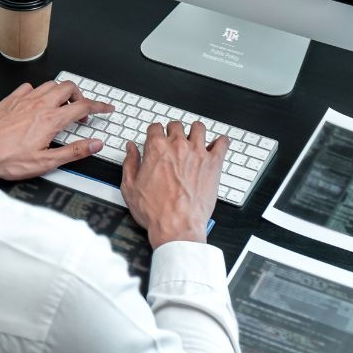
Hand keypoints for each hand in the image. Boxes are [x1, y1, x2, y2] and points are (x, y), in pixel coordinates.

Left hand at [0, 80, 113, 179]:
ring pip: (51, 84)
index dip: (99, 106)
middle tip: (82, 110)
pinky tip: (37, 103)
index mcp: (50, 120)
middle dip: (81, 96)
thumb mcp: (45, 162)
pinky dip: (39, 92)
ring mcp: (24, 99)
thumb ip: (73, 152)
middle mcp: (39, 104)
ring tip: (62, 107)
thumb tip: (94, 144)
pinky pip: (30, 87)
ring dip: (61, 93)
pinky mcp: (11, 98)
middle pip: (69, 88)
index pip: (83, 106)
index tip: (106, 108)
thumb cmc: (5, 158)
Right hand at [120, 121, 228, 248]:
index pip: (155, 127)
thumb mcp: (130, 188)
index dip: (154, 132)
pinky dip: (221, 142)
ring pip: (199, 127)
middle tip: (174, 141)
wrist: (177, 227)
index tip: (156, 138)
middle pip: (176, 125)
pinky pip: (222, 143)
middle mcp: (178, 146)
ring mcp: (197, 153)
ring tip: (195, 138)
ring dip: (195, 131)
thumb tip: (131, 149)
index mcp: (157, 149)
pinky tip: (217, 146)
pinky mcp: (213, 163)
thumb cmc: (156, 211)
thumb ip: (130, 163)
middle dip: (173, 131)